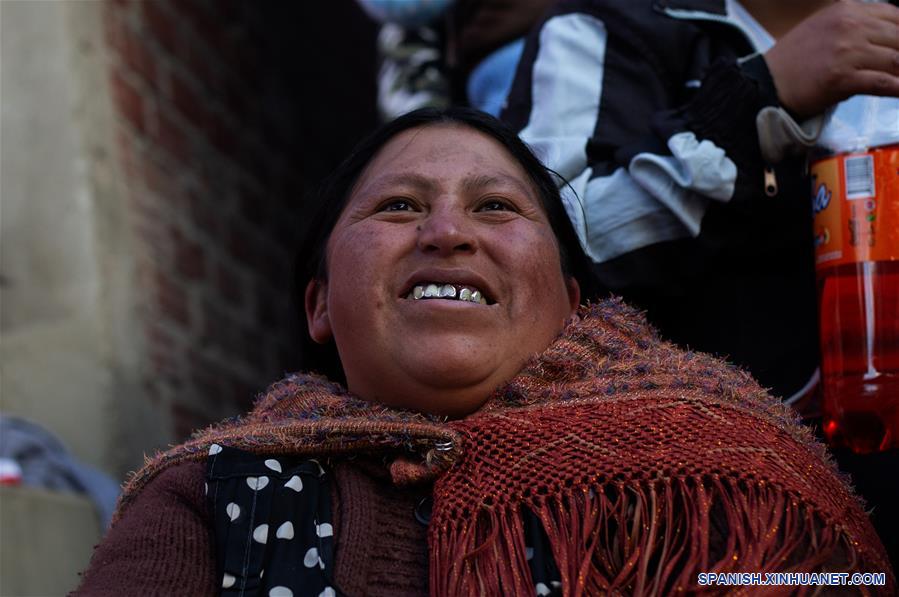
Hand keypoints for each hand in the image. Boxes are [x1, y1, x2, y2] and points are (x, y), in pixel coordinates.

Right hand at [765, 0, 898, 117]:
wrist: (765, 83)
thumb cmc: (793, 61)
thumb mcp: (825, 28)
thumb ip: (856, 27)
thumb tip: (888, 40)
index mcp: (846, 10)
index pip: (895, 15)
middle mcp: (849, 26)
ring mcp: (847, 52)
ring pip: (896, 60)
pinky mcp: (842, 78)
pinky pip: (883, 82)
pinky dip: (898, 88)